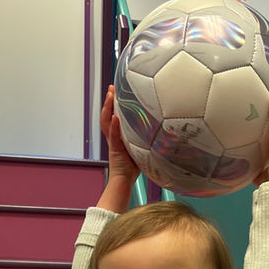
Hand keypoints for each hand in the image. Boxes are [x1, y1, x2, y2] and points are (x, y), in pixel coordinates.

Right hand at [97, 86, 140, 210]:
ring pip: (107, 122)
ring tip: (111, 96)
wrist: (124, 180)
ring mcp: (113, 142)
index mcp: (118, 136)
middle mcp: (113, 137)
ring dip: (108, 108)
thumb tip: (161, 131)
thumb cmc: (133, 167)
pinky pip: (113, 135)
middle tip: (111, 88)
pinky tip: (115, 117)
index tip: (116, 92)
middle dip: (109, 101)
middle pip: (107, 115)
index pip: (113, 116)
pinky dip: (114, 126)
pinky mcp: (115, 149)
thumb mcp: (140, 148)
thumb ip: (145, 139)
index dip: (113, 105)